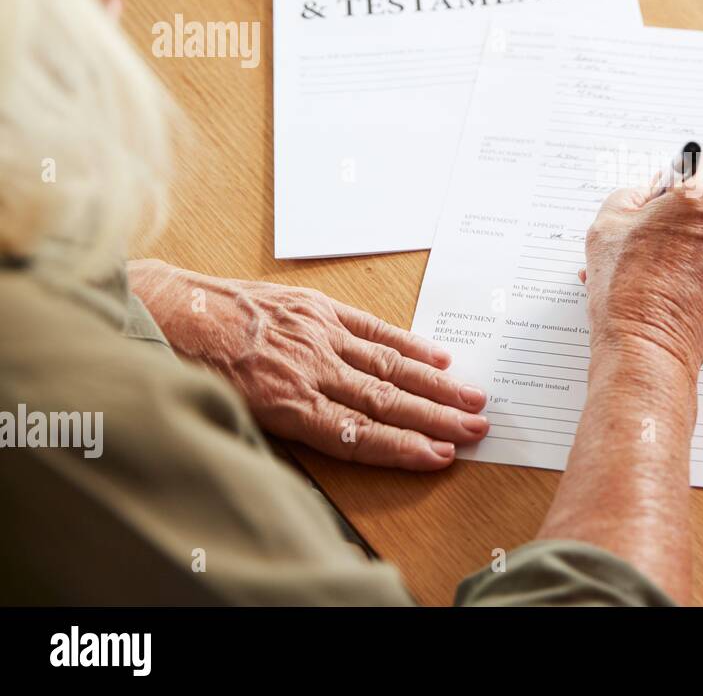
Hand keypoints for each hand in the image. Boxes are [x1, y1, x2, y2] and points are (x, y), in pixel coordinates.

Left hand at [127, 260, 487, 469]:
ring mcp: (316, 335)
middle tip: (477, 430)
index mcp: (284, 402)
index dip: (403, 447)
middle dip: (436, 418)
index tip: (441, 456)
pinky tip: (437, 357)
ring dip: (435, 385)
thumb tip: (330, 442)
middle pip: (385, 400)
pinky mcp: (314, 308)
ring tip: (472, 399)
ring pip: (387, 366)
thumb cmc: (187, 367)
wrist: (162, 308)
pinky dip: (407, 343)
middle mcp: (308, 369)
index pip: (358, 433)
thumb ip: (281, 427)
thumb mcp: (225, 411)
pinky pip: (370, 329)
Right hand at [580, 152, 702, 381]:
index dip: (684, 173)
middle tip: (648, 228)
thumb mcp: (608, 222)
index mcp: (701, 197)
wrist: (646, 346)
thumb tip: (651, 193)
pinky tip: (659, 276)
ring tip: (646, 259)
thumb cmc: (626, 289)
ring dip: (687, 235)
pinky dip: (694, 259)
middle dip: (683, 209)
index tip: (665, 190)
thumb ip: (633, 194)